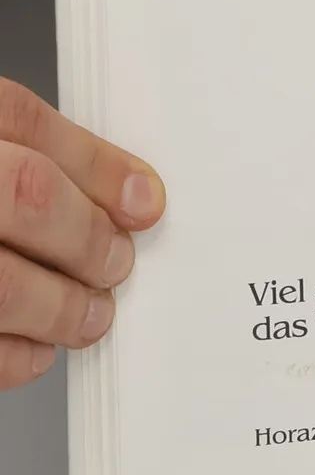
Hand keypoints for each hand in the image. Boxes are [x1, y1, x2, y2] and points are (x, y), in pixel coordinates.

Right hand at [0, 80, 165, 387]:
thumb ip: (16, 151)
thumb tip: (122, 192)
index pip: (20, 119)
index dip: (96, 165)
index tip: (141, 201)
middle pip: (23, 193)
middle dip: (87, 236)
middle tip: (115, 263)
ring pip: (1, 283)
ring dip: (61, 305)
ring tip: (88, 314)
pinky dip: (13, 356)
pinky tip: (33, 349)